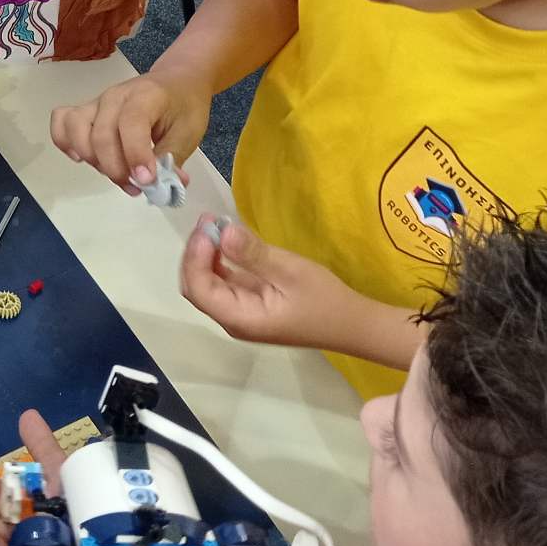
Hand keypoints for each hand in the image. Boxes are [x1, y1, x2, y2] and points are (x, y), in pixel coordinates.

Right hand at [49, 72, 209, 198]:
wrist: (175, 82)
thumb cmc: (184, 107)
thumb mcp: (188, 133)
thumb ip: (172, 160)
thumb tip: (163, 189)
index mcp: (146, 96)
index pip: (131, 123)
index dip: (135, 155)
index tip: (145, 181)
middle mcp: (115, 96)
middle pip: (101, 135)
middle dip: (115, 169)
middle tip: (135, 186)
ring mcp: (97, 102)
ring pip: (75, 128)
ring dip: (91, 159)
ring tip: (113, 173)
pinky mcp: (86, 110)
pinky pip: (62, 122)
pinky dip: (65, 142)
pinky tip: (81, 158)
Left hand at [179, 214, 369, 351]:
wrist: (351, 324)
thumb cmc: (324, 300)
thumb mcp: (291, 272)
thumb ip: (254, 254)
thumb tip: (224, 232)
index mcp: (239, 318)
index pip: (198, 289)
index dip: (194, 258)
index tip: (206, 228)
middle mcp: (232, 319)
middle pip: (197, 286)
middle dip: (196, 253)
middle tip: (207, 221)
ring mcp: (240, 311)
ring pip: (209, 282)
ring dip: (207, 254)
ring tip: (213, 223)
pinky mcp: (250, 303)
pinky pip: (225, 281)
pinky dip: (220, 259)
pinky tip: (227, 239)